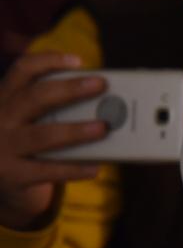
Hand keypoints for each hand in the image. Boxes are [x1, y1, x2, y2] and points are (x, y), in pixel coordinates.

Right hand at [0, 53, 106, 229]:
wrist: (4, 186)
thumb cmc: (29, 145)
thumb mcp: (32, 121)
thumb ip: (56, 109)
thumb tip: (106, 103)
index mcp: (5, 99)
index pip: (21, 71)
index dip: (48, 62)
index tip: (78, 61)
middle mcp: (0, 120)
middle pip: (34, 98)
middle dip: (69, 90)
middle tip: (100, 85)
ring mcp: (2, 148)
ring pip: (41, 135)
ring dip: (75, 130)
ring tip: (103, 128)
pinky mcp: (11, 175)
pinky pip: (47, 170)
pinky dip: (74, 168)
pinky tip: (95, 167)